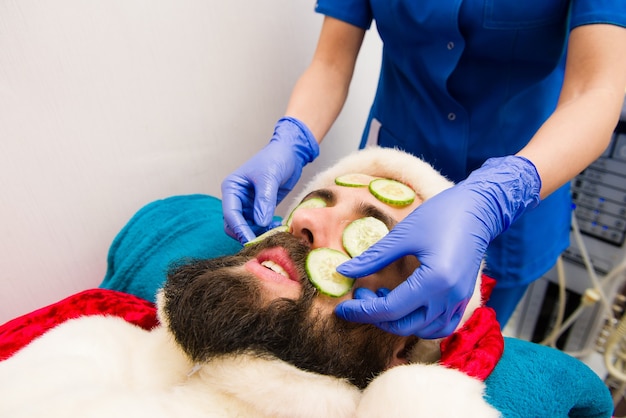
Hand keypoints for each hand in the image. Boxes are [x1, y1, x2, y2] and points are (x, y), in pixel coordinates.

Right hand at [221, 117, 318, 243]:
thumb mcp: (269, 178)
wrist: (290, 153)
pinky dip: (266, 229)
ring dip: (258, 233)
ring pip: (247, 227)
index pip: (231, 213)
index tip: (250, 241)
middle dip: (247, 233)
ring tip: (274, 232)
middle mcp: (237, 198)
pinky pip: (259, 224)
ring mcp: (248, 204)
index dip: (240, 229)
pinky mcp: (260, 208)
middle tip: (263, 241)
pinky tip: (276, 227)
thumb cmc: (276, 158)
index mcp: (232, 187)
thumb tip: (260, 223)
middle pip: (234, 224)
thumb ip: (264, 201)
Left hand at [335, 156, 540, 338]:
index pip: (391, 309)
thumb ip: (373, 257)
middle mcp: (449, 297)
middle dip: (376, 317)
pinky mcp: (463, 299)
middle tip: (360, 297)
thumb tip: (344, 272)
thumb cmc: (441, 215)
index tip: (342, 308)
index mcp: (435, 280)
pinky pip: (441, 325)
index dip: (362, 311)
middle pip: (405, 325)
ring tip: (381, 298)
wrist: (478, 209)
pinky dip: (420, 324)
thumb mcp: (403, 234)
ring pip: (424, 330)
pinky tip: (404, 306)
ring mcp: (459, 301)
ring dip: (398, 322)